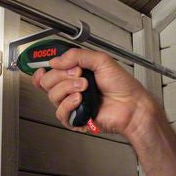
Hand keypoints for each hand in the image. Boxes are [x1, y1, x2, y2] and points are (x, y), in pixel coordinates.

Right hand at [31, 48, 155, 135]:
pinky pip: (60, 112)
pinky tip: (79, 99)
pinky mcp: (76, 119)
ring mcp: (73, 104)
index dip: (43, 70)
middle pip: (47, 83)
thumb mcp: (101, 61)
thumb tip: (56, 60)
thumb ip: (77, 56)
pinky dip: (69, 104)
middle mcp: (71, 89)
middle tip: (78, 74)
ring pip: (53, 96)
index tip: (46, 67)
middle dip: (61, 76)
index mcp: (75, 75)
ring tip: (85, 86)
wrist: (132, 105)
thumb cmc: (122, 85)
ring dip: (68, 88)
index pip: (49, 73)